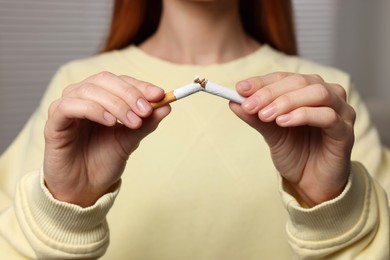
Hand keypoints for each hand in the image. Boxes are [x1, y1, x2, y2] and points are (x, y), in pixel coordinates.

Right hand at [44, 72, 170, 206]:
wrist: (84, 188)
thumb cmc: (104, 161)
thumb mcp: (130, 140)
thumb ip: (146, 123)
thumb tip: (167, 105)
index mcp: (101, 98)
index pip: (121, 81)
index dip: (140, 86)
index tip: (160, 95)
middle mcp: (82, 98)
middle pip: (104, 80)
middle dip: (129, 93)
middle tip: (145, 111)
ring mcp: (66, 108)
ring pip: (89, 90)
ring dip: (115, 103)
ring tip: (132, 121)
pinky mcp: (54, 123)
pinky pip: (70, 106)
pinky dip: (93, 109)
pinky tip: (109, 122)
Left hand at [230, 72, 355, 206]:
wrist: (311, 182)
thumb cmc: (295, 153)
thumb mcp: (270, 133)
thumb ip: (256, 116)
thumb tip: (233, 100)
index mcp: (307, 91)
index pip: (284, 77)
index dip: (261, 82)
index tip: (240, 89)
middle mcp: (327, 95)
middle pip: (300, 82)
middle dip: (270, 92)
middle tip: (250, 105)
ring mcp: (340, 112)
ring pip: (317, 93)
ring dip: (287, 102)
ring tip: (265, 115)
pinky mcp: (345, 132)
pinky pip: (328, 116)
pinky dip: (303, 115)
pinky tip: (283, 122)